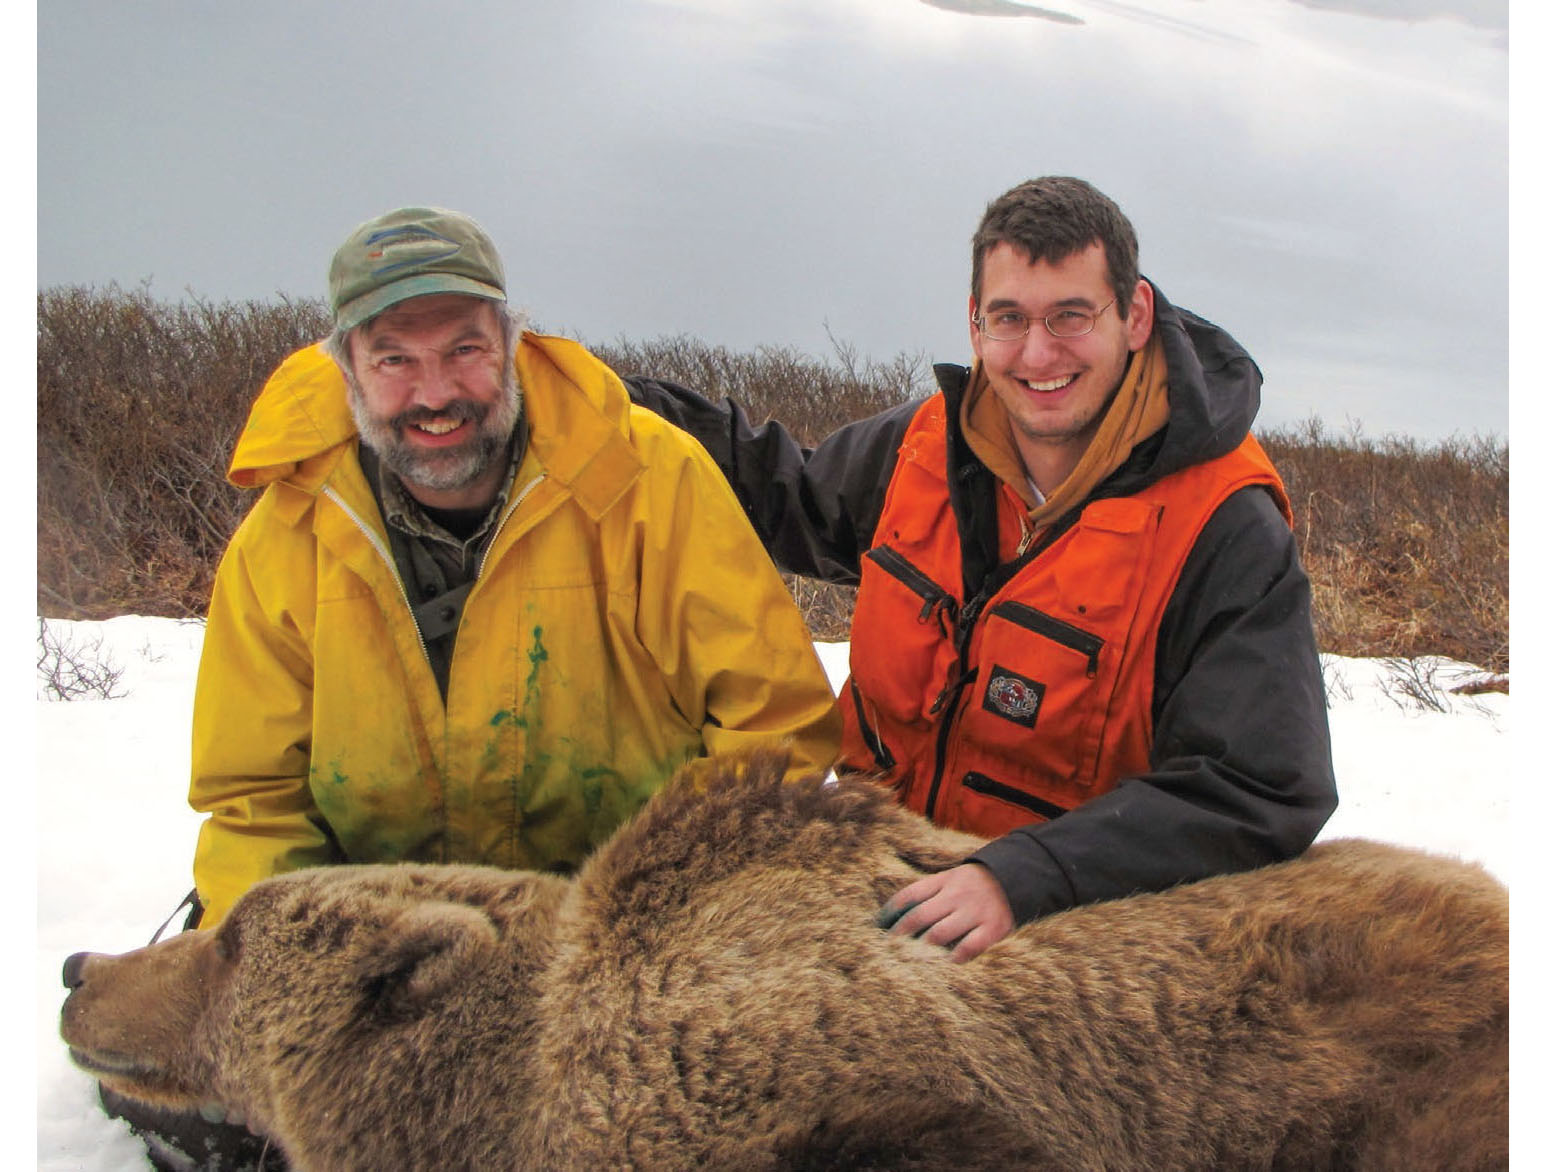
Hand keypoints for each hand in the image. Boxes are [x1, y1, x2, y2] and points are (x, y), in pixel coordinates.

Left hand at [880, 863, 1013, 962]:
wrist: (1015, 878)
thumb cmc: (973, 885)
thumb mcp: (950, 879)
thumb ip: (928, 893)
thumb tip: (895, 917)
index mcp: (943, 881)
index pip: (909, 895)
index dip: (889, 912)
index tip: (876, 927)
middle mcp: (956, 895)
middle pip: (919, 916)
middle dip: (899, 936)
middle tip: (887, 951)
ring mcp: (974, 912)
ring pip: (939, 934)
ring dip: (921, 950)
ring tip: (908, 962)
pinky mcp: (992, 928)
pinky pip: (969, 947)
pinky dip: (954, 958)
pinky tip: (944, 965)